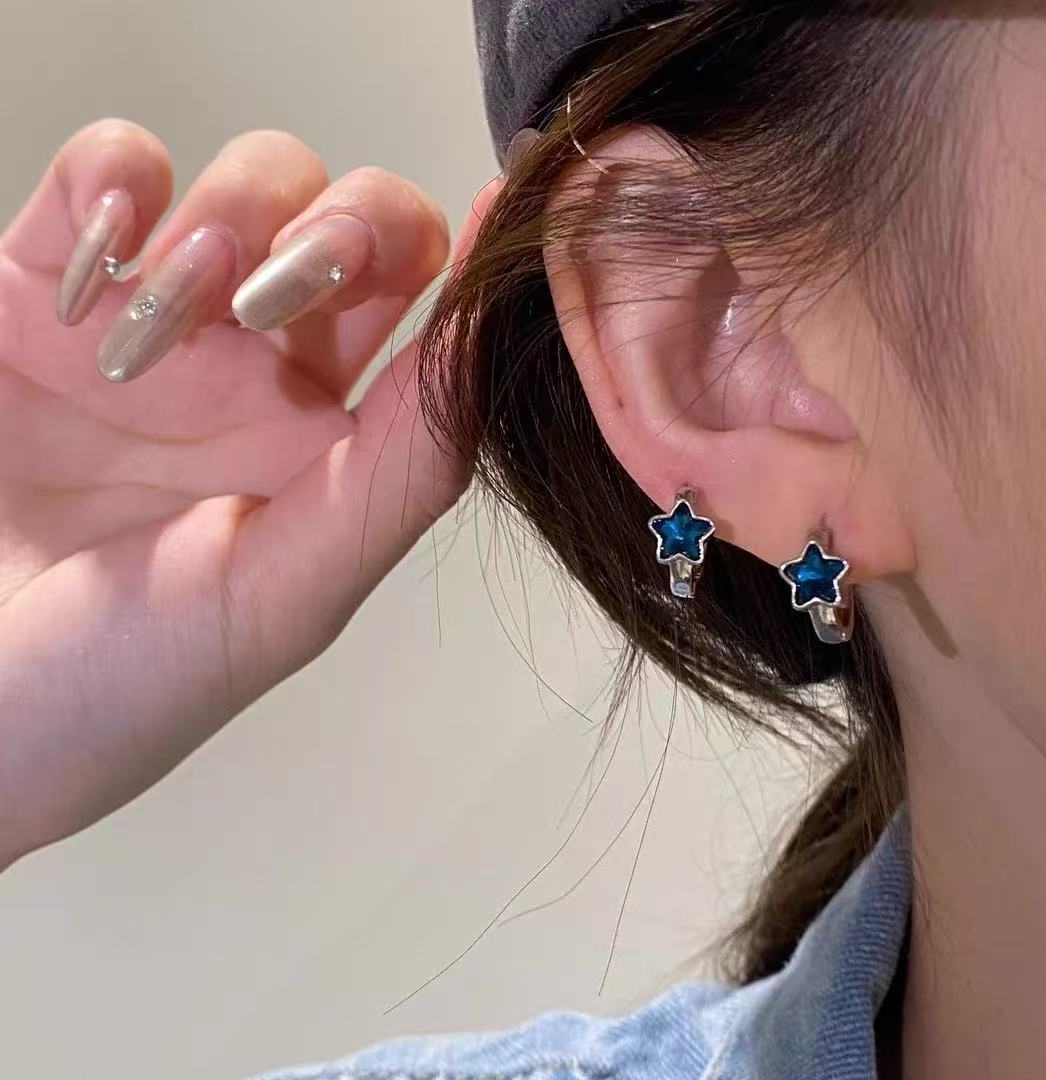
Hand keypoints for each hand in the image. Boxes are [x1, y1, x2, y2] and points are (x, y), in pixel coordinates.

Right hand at [0, 120, 489, 868]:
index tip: (499, 208)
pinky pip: (108, 168)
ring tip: (158, 319)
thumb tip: (489, 350)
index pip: (436, 320)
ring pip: (251, 181)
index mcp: (333, 446)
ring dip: (225, 218)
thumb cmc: (113, 688)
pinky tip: (97, 265)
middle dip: (342, 226)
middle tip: (272, 296)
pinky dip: (113, 182)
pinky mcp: (46, 284)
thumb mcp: (281, 598)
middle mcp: (263, 376)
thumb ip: (398, 478)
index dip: (476, 260)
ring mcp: (161, 323)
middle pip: (359, 225)